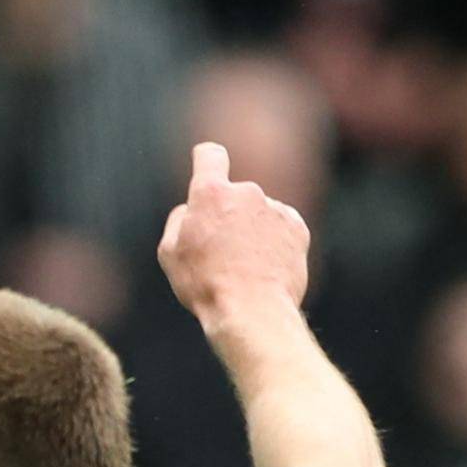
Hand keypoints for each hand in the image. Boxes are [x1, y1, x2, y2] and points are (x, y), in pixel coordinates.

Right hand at [157, 140, 310, 327]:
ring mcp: (275, 208)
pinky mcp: (297, 227)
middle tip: (217, 255)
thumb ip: (179, 219)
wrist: (252, 309)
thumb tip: (190, 209)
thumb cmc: (205, 284)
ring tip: (242, 269)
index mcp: (210, 194)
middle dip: (225, 216)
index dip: (206, 157)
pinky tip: (262, 269)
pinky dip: (271, 243)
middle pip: (232, 196)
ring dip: (249, 232)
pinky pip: (278, 229)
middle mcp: (246, 192)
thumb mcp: (169, 253)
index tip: (206, 159)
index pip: (210, 156)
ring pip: (256, 215)